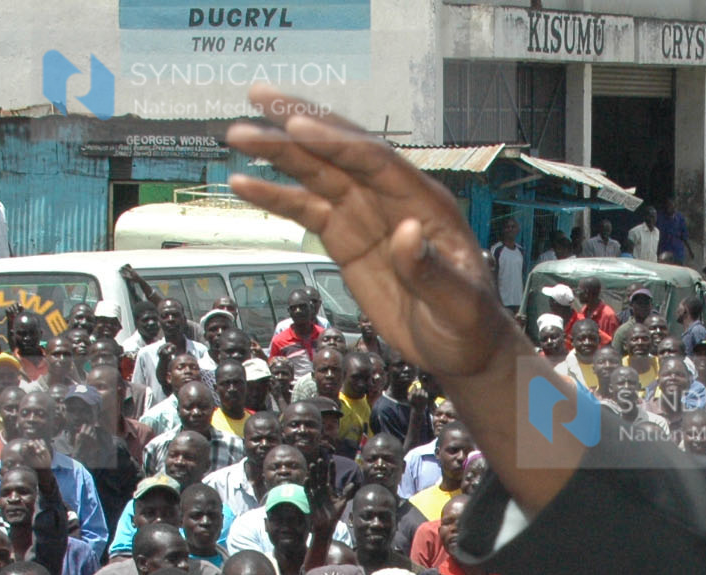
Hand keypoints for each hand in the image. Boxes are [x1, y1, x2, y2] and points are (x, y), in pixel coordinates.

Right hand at [225, 90, 519, 380]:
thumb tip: (406, 233)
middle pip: (340, 151)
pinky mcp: (345, 237)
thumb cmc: (468, 325)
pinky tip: (242, 184)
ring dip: (278, 153)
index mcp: (424, 203)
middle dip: (300, 121)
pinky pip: (305, 209)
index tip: (296, 126)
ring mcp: (365, 215)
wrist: (459, 348)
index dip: (336, 142)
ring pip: (317, 173)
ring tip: (237, 134)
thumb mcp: (459, 305)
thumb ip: (431, 271)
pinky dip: (275, 196)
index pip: (375, 161)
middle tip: (257, 95)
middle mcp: (391, 198)